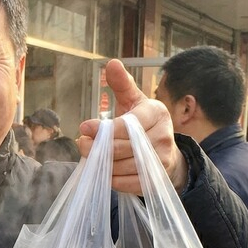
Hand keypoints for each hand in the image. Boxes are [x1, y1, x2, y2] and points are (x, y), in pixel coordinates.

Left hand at [76, 59, 187, 194]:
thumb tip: (111, 63)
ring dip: (101, 165)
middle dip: (97, 148)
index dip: (103, 129)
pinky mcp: (155, 180)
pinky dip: (111, 179)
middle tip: (81, 145)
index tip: (83, 128)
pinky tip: (103, 172)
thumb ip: (121, 85)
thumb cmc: (143, 125)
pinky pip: (126, 183)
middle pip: (121, 147)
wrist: (165, 154)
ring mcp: (160, 160)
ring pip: (121, 167)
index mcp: (157, 113)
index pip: (127, 124)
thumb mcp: (134, 102)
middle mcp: (163, 136)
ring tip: (91, 158)